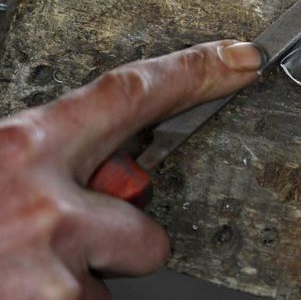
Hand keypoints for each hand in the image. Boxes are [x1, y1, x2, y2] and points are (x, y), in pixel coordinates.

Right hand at [0, 41, 261, 298]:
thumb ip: (43, 161)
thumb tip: (110, 169)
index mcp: (19, 149)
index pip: (131, 92)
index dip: (195, 71)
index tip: (242, 58)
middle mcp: (43, 211)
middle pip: (146, 230)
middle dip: (118, 247)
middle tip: (49, 252)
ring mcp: (50, 281)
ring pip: (113, 290)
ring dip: (78, 292)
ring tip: (19, 279)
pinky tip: (18, 294)